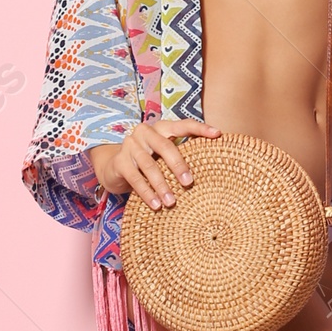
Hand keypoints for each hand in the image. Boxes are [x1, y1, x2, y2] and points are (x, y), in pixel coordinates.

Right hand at [89, 120, 220, 207]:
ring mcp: (130, 145)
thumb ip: (181, 155)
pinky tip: (156, 205)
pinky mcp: (119, 162)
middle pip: (165, 146)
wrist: (114, 168)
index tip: (217, 134)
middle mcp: (145, 132)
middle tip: (189, 183)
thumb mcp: (164, 156)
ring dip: (162, 185)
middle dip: (178, 165)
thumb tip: (211, 167)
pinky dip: (146, 193)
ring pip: (149, 165)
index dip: (200, 128)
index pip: (182, 125)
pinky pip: (135, 178)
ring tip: (172, 202)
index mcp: (161, 128)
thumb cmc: (149, 161)